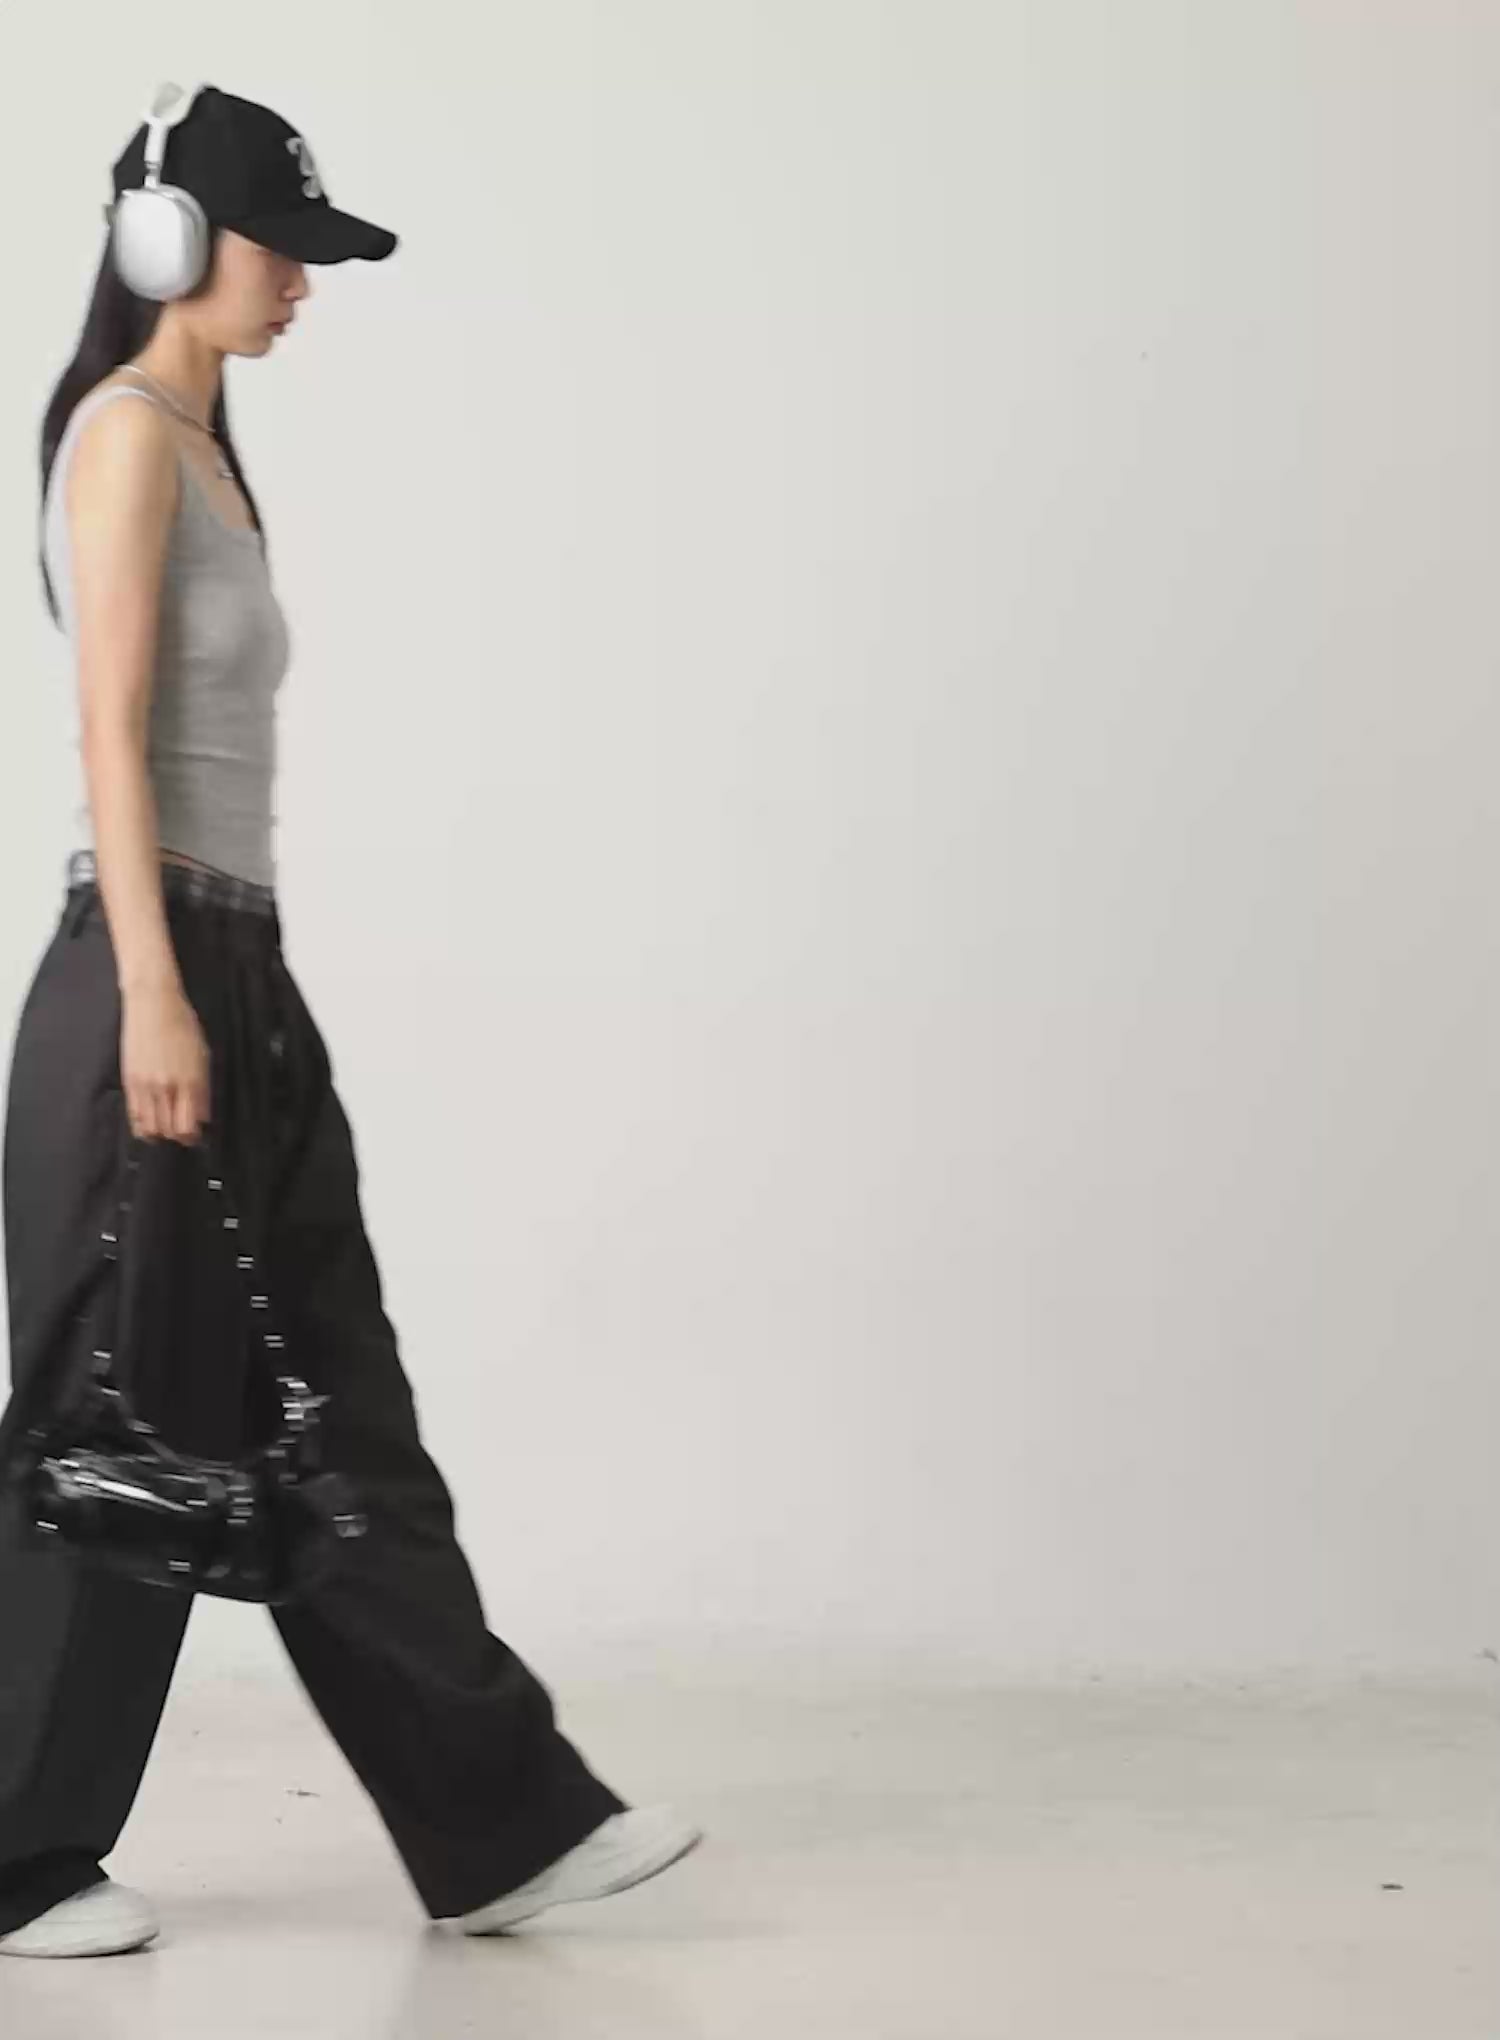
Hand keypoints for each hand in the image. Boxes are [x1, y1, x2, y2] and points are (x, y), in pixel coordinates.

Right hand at [120, 984, 211, 1143]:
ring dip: (160, 1133)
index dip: (194, 1136)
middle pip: (170, 1130)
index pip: (189, 1125)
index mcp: (190, 1081)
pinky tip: (148, 1126)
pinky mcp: (129, 1081)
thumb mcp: (202, 1055)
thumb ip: (202, 1089)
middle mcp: (167, 1088)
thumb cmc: (183, 1024)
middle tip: (184, 1134)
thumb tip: (202, 1116)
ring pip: (151, 1127)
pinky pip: (134, 1114)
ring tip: (166, 1130)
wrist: (152, 1003)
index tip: (197, 1134)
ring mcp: (146, 1086)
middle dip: (179, 1137)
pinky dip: (142, 1125)